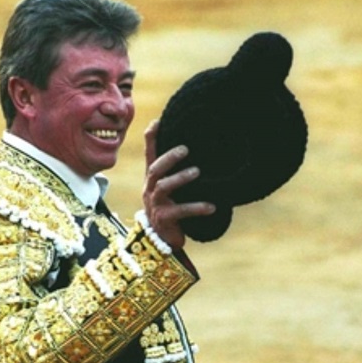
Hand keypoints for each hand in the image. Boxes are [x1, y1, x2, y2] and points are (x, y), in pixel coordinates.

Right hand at [142, 120, 215, 248]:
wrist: (160, 240)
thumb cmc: (169, 208)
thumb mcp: (170, 188)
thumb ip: (174, 171)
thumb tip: (193, 148)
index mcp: (152, 179)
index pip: (149, 155)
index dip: (151, 138)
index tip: (158, 122)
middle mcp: (151, 189)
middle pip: (155, 169)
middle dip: (169, 158)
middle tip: (185, 149)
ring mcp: (156, 205)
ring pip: (164, 187)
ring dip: (181, 178)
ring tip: (197, 172)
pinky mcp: (164, 220)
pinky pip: (180, 212)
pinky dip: (197, 208)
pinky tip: (212, 207)